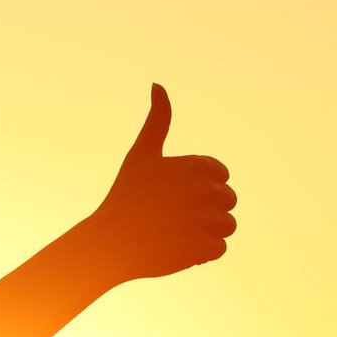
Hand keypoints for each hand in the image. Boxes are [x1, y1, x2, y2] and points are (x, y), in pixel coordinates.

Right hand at [81, 84, 235, 281]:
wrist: (108, 243)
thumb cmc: (125, 196)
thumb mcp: (141, 154)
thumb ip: (158, 120)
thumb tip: (158, 84)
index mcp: (196, 165)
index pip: (221, 175)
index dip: (201, 186)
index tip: (175, 195)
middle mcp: (205, 191)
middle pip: (228, 200)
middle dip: (206, 209)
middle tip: (173, 217)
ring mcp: (205, 221)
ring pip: (227, 225)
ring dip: (207, 231)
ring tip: (177, 233)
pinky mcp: (203, 249)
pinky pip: (219, 249)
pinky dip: (201, 252)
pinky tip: (177, 247)